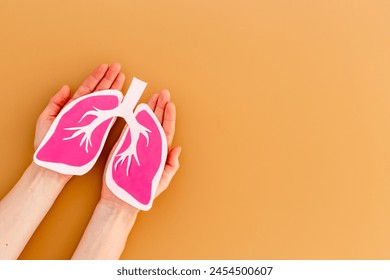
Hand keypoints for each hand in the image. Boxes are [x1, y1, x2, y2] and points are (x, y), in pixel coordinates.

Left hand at [33, 63, 125, 180]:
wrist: (54, 164)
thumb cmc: (48, 144)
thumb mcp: (46, 119)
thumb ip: (56, 102)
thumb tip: (66, 87)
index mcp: (71, 107)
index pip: (87, 88)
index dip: (96, 76)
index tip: (104, 66)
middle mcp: (84, 112)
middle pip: (99, 91)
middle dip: (108, 78)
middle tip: (117, 66)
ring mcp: (92, 120)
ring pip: (106, 100)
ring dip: (114, 88)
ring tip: (121, 76)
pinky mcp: (98, 130)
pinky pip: (109, 116)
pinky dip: (116, 106)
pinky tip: (121, 97)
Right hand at [101, 90, 181, 208]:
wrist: (123, 199)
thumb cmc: (144, 192)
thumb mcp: (163, 180)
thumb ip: (171, 165)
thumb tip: (178, 148)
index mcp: (160, 152)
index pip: (166, 130)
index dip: (168, 117)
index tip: (170, 104)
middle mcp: (149, 145)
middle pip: (156, 122)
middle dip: (160, 107)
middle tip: (163, 92)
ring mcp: (136, 143)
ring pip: (144, 122)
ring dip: (149, 109)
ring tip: (154, 96)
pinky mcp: (124, 145)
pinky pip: (130, 128)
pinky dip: (134, 118)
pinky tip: (138, 108)